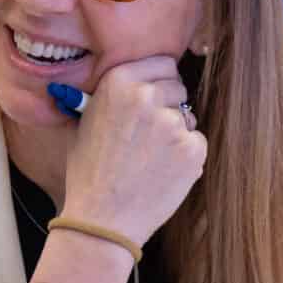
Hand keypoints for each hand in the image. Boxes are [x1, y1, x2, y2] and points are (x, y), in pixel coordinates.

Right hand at [60, 55, 205, 249]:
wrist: (101, 220)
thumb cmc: (90, 174)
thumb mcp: (85, 123)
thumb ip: (110, 96)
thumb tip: (130, 81)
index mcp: (117, 81)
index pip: (162, 62)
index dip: (158, 81)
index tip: (152, 99)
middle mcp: (146, 95)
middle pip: (178, 87)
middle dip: (168, 106)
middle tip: (148, 136)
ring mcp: (171, 122)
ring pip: (187, 117)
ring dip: (176, 133)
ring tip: (150, 159)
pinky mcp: (192, 148)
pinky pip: (197, 142)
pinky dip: (185, 157)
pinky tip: (162, 173)